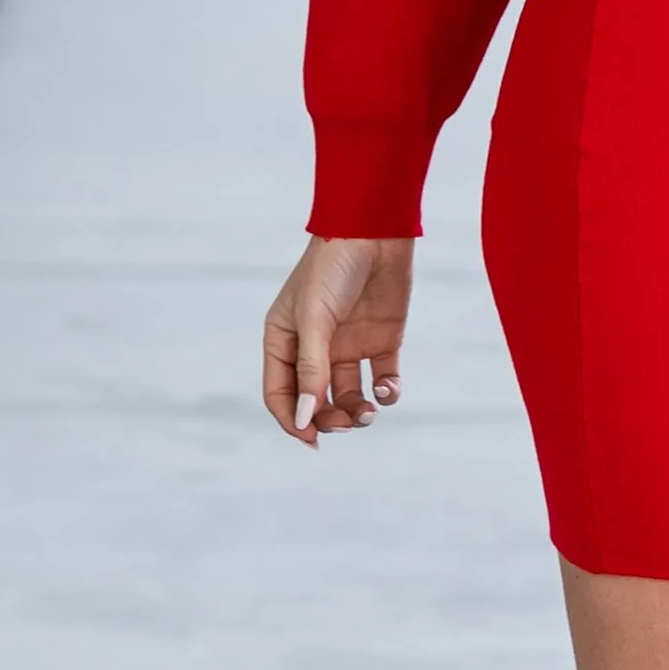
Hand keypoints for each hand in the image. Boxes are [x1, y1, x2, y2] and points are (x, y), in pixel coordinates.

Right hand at [264, 235, 413, 443]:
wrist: (376, 230)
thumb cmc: (333, 268)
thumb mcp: (316, 319)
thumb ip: (311, 370)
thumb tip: (303, 419)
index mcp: (283, 340)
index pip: (280, 394)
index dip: (292, 421)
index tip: (312, 439)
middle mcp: (314, 348)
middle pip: (314, 402)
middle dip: (328, 419)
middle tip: (347, 423)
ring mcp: (348, 345)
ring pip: (348, 397)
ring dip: (356, 411)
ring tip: (368, 410)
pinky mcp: (381, 342)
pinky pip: (381, 381)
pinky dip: (386, 393)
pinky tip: (387, 389)